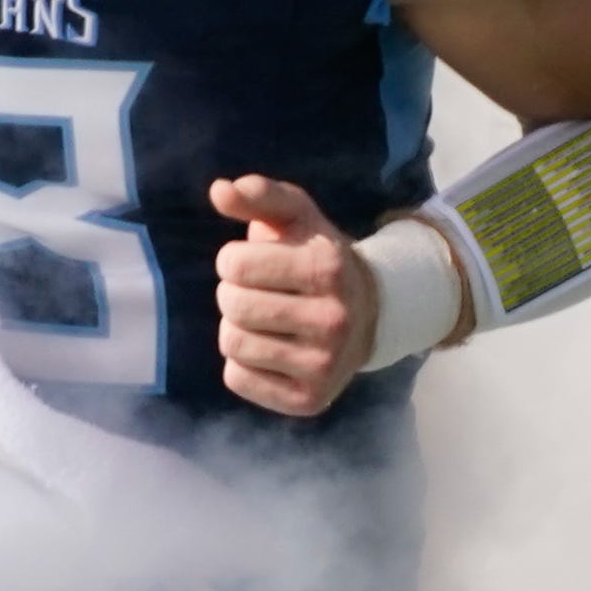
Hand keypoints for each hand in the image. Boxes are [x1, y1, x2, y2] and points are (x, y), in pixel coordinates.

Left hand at [209, 175, 377, 418]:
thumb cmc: (319, 258)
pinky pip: (237, 379)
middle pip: (232, 306)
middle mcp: (332, 320)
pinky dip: (242, 363)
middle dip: (233, 293)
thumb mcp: (298, 218)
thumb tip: (218, 190)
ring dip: (237, 327)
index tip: (254, 264)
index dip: (233, 260)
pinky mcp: (310, 400)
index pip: (234, 265)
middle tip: (258, 292)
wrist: (372, 313)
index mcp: (328, 268)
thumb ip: (259, 195)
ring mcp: (324, 365)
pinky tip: (270, 350)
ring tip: (264, 320)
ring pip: (233, 344)